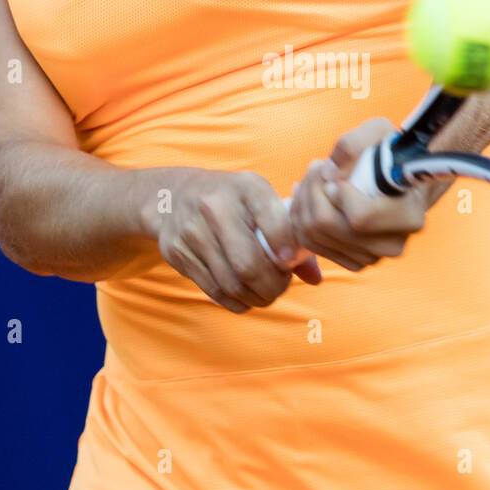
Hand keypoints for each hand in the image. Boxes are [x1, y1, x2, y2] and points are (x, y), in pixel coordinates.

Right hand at [153, 169, 321, 312]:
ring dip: (255, 298)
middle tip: (280, 287)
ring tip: (265, 294)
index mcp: (246, 187)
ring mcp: (192, 231)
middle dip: (273, 286)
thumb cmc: (233, 202)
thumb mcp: (260, 201)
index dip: (286, 248)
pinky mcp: (177, 252)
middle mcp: (215, 206)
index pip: (272, 220)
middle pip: (249, 264)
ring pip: (231, 283)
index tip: (289, 262)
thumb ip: (290, 235)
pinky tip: (244, 296)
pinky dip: (235, 302)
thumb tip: (315, 279)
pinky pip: (213, 290)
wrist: (174, 196)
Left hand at [288, 119, 429, 272]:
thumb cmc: (390, 153)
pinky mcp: (352, 262)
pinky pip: (310, 244)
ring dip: (303, 201)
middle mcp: (393, 245)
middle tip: (316, 166)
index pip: (360, 217)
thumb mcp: (378, 131)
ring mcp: (372, 258)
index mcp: (409, 217)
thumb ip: (353, 144)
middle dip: (312, 191)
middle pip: (328, 226)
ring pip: (314, 236)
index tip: (336, 173)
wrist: (399, 179)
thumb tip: (328, 174)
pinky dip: (300, 218)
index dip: (338, 192)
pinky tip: (308, 196)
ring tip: (313, 177)